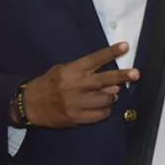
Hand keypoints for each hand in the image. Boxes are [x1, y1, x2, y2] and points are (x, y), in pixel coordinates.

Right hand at [21, 43, 138, 127]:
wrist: (29, 105)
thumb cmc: (49, 84)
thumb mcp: (63, 70)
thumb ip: (85, 73)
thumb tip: (112, 82)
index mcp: (71, 71)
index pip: (94, 59)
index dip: (111, 52)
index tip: (125, 46)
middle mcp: (74, 86)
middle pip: (104, 80)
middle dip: (122, 76)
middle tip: (136, 74)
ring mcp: (75, 103)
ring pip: (105, 99)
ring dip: (112, 96)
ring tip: (112, 93)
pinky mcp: (75, 118)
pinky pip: (99, 115)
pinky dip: (105, 110)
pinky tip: (104, 107)